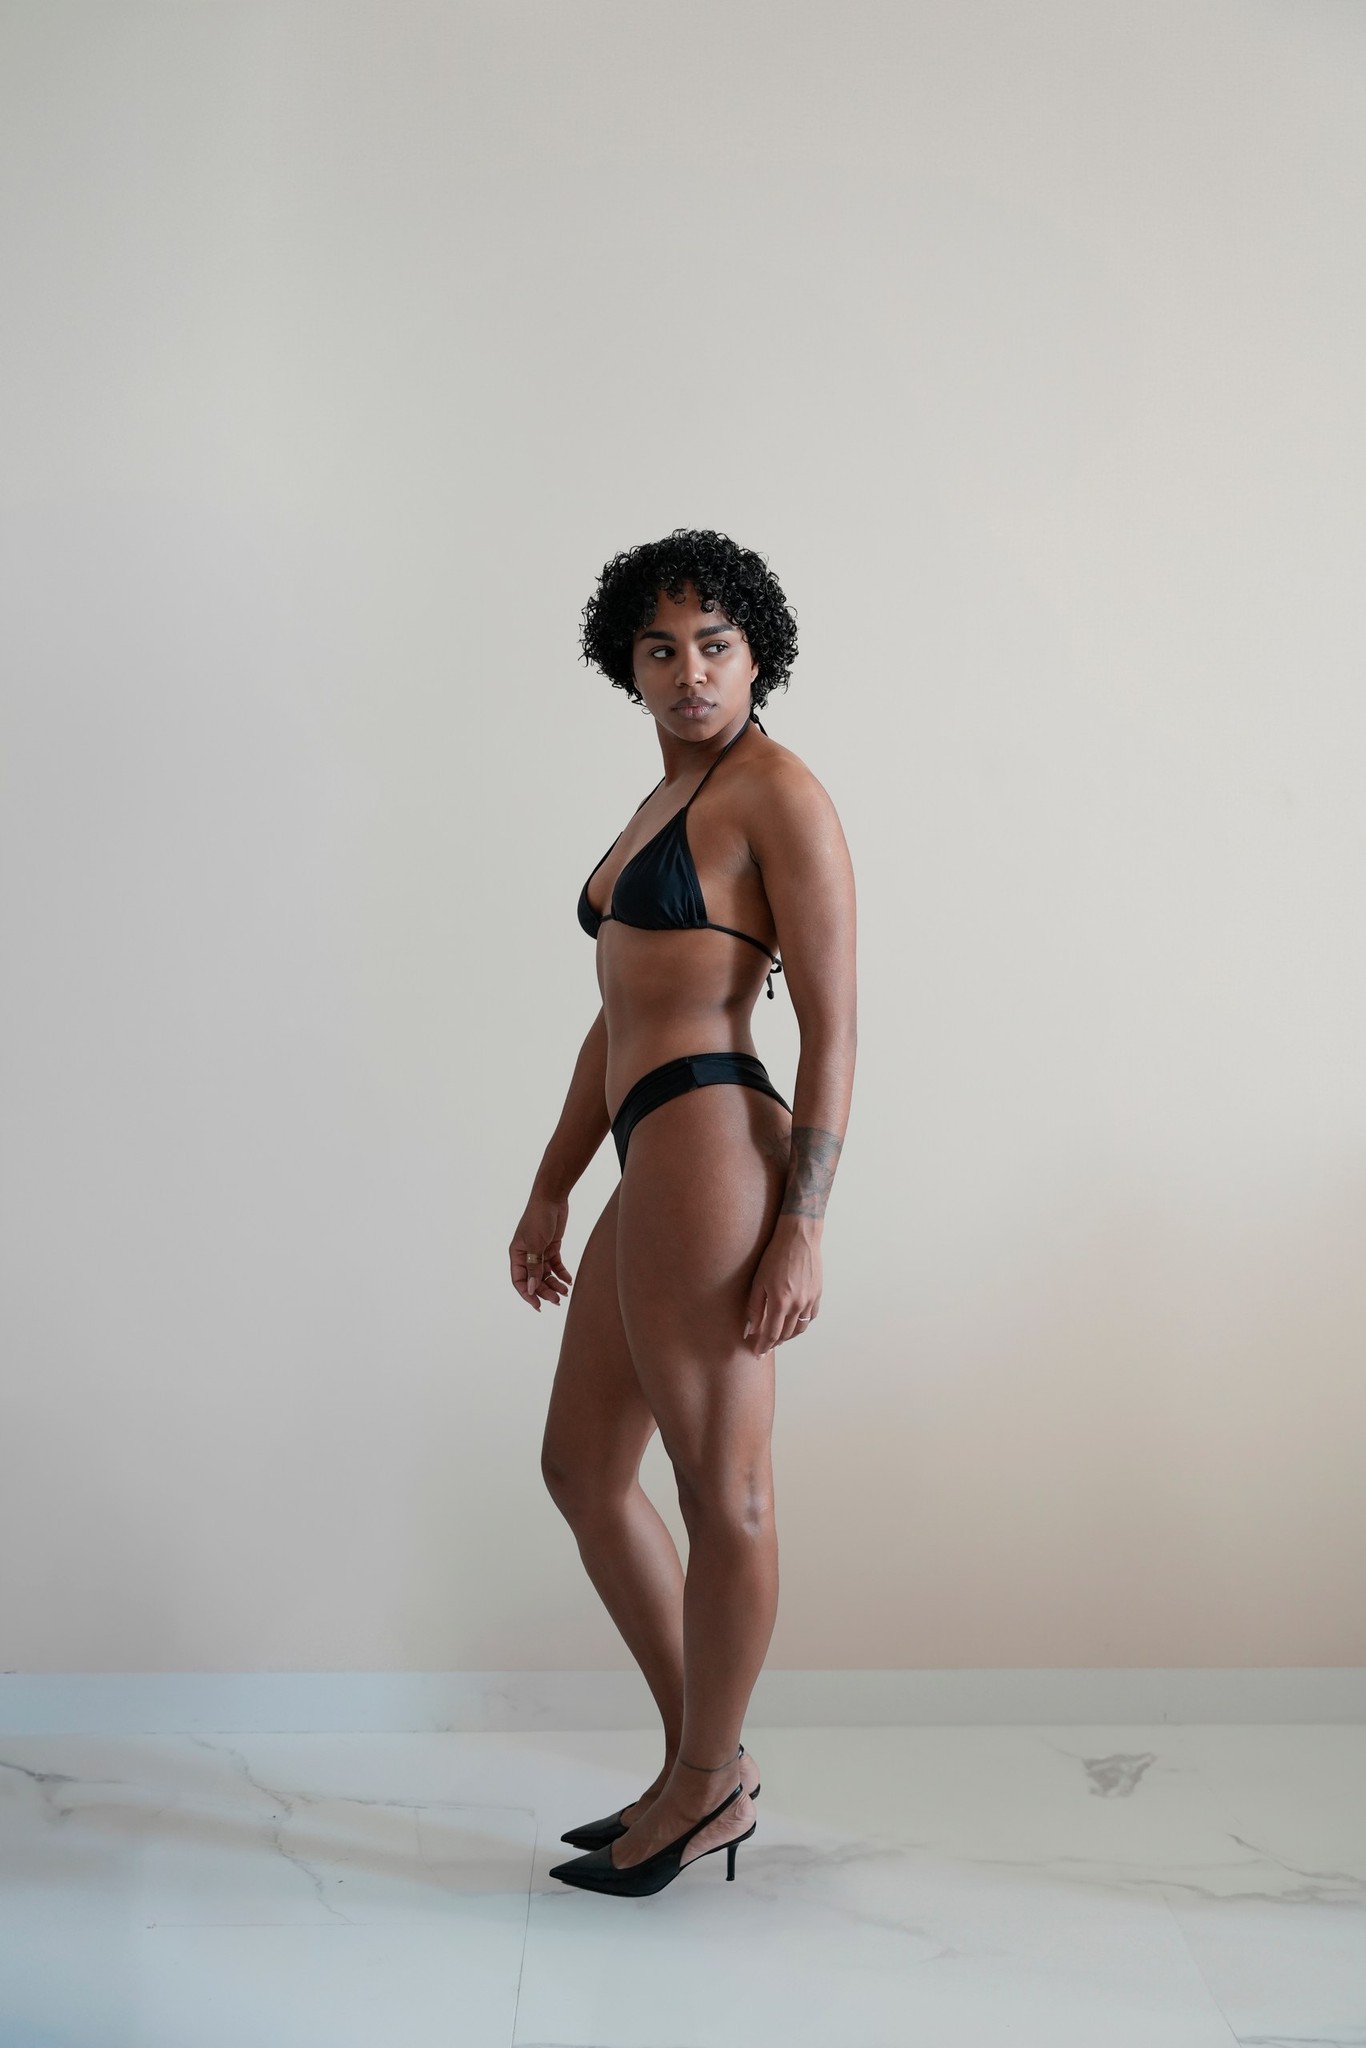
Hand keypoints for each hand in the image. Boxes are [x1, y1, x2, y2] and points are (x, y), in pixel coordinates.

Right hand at [509, 1189, 572, 1312]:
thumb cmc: (538, 1219)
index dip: (527, 1294)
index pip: (519, 1280)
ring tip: (565, 1292)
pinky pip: (556, 1265)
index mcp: (516, 1254)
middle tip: (557, 1300)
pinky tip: (569, 1280)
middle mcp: (526, 1255)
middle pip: (534, 1280)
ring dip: (554, 1284)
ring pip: (546, 1275)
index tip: (538, 1306)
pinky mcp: (552, 1247)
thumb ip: (534, 1268)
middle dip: (545, 1291)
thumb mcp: (535, 1245)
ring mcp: (540, 1252)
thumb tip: (532, 1289)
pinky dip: (562, 1273)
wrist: (551, 1199)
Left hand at [743, 1223, 820, 1354]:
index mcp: (780, 1303)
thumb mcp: (758, 1281)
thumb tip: (750, 1329)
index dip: (764, 1346)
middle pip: (786, 1334)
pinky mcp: (817, 1294)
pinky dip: (802, 1324)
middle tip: (765, 1347)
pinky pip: (811, 1317)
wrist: (799, 1238)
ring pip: (799, 1328)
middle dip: (774, 1343)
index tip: (758, 1353)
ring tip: (779, 1338)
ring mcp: (810, 1300)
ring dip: (788, 1336)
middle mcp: (797, 1305)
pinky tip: (794, 1323)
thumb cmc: (775, 1256)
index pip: (771, 1334)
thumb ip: (755, 1308)